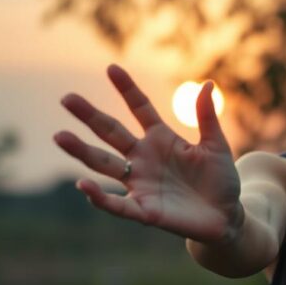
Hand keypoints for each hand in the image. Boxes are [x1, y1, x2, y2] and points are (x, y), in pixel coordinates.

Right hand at [53, 65, 240, 244]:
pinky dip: (100, 197)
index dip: (127, 90)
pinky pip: (117, 204)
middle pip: (111, 133)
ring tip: (59, 136)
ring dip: (82, 151)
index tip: (111, 68)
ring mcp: (141, 183)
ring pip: (104, 164)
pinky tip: (83, 185)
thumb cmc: (221, 180)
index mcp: (162, 139)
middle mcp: (144, 158)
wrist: (226, 217)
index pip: (140, 108)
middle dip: (90, 116)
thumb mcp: (216, 146)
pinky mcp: (144, 210)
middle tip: (67, 98)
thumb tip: (208, 83)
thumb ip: (207, 118)